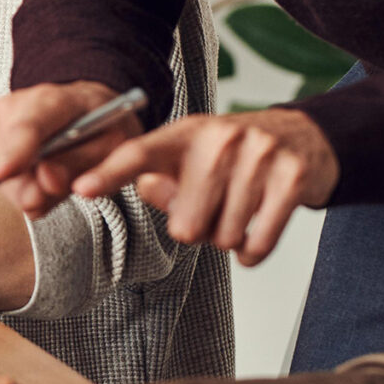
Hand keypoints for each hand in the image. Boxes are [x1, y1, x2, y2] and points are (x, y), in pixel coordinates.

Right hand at [0, 82, 137, 219]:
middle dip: (18, 184)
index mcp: (58, 101)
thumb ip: (83, 166)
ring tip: (46, 182)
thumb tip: (48, 181)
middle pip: (3, 147)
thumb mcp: (112, 149)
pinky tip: (28, 178)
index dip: (14, 149)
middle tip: (40, 200)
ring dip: (15, 184)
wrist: (86, 111)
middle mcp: (19, 103)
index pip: (29, 124)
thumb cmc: (101, 128)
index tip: (3, 173)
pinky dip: (4, 180)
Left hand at [70, 107, 338, 262]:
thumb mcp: (189, 159)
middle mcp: (220, 138)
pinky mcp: (292, 177)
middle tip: (214, 207)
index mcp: (184, 133)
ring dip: (229, 237)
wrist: (302, 137)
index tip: (80, 189)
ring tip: (239, 210)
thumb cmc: (233, 156)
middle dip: (199, 229)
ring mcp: (259, 154)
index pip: (138, 154)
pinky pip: (259, 242)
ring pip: (224, 237)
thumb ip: (160, 182)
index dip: (108, 174)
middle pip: (186, 225)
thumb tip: (148, 189)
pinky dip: (254, 250)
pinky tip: (255, 233)